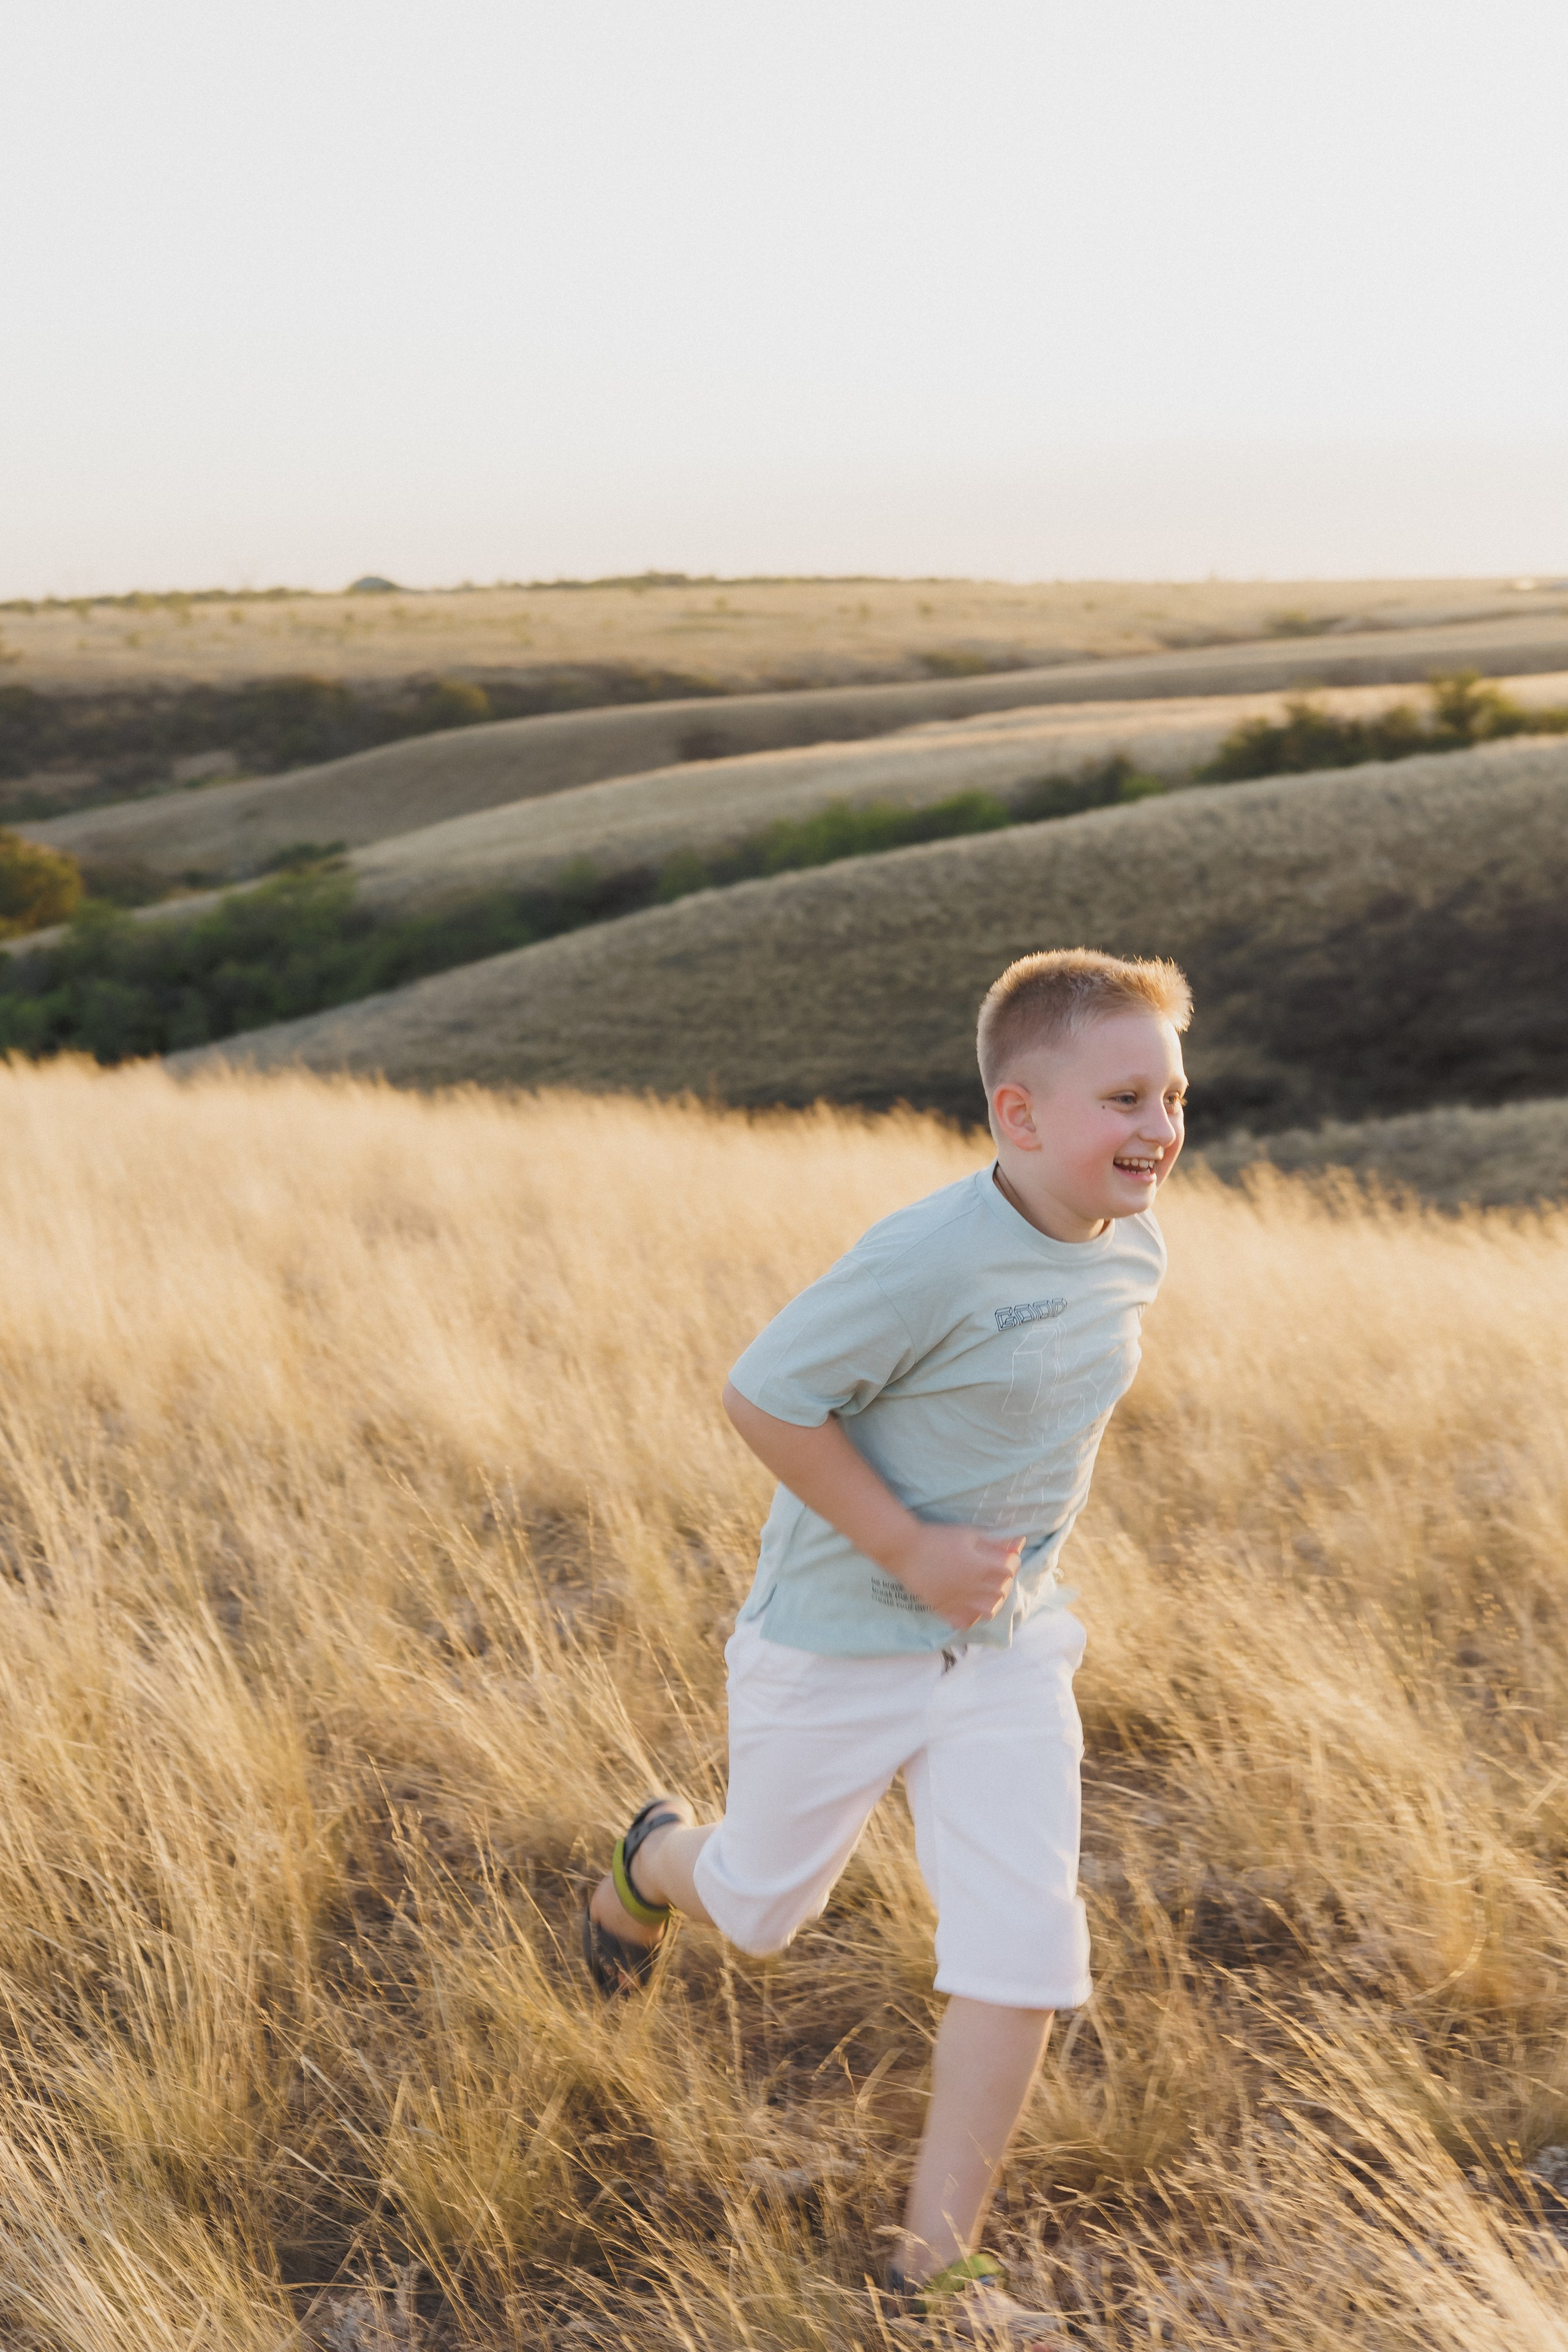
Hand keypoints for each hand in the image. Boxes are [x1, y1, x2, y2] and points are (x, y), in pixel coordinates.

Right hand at [880, 1522, 1024, 1630]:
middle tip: (996, 1572)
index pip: (1011, 1569)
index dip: (1012, 1561)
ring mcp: (958, 1601)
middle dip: (1005, 1581)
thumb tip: (1018, 1543)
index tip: (1006, 1556)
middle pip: (1002, 1591)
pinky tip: (968, 1605)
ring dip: (992, 1601)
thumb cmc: (937, 1537)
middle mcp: (973, 1587)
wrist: (905, 1550)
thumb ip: (994, 1542)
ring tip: (986, 1592)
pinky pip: (964, 1621)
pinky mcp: (944, 1609)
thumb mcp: (968, 1534)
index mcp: (981, 1566)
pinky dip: (971, 1616)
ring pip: (988, 1610)